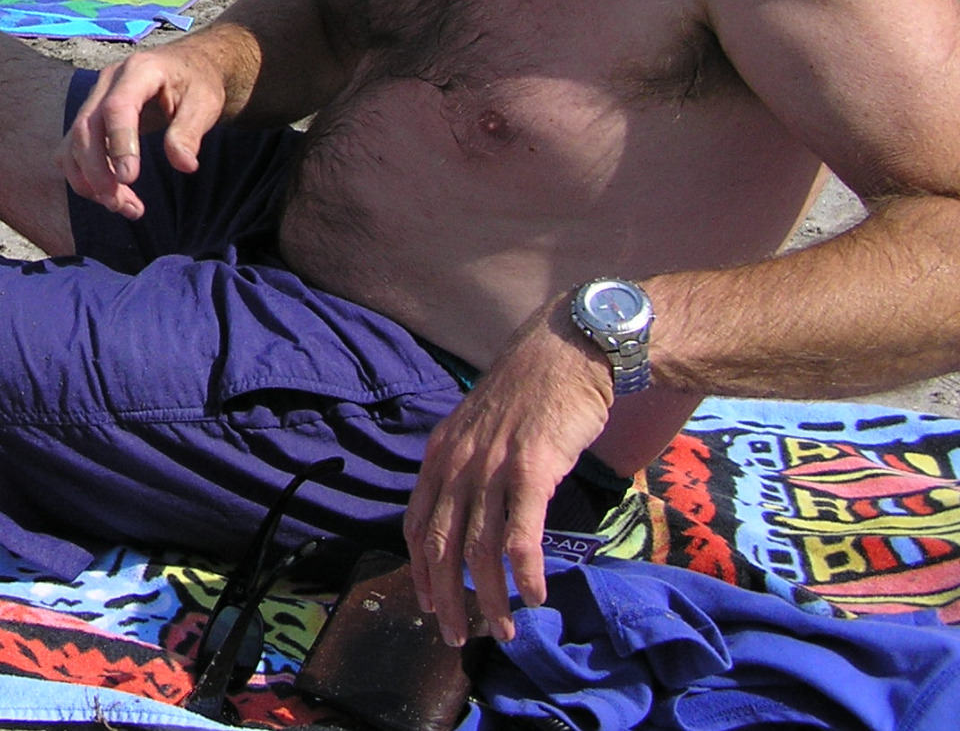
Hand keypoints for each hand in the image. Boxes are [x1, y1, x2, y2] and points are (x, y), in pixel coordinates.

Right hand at [56, 33, 242, 218]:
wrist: (186, 66)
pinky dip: (84, 175)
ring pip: (74, 143)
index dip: (119, 144)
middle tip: (122, 205)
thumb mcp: (205, 103)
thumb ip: (191, 132)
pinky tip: (110, 194)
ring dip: (89, 180)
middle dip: (98, 173)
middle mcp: (108, 82)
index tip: (130, 179)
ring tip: (123, 206)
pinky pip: (72, 149)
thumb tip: (184, 165)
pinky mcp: (89, 116)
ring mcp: (94, 98)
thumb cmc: (196, 83)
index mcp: (139, 71)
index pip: (117, 107)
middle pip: (85, 128)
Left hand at [402, 301, 614, 645]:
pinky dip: (525, 572)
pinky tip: (535, 595)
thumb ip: (469, 465)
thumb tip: (468, 511)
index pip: (418, 522)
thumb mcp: (481, 426)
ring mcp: (493, 464)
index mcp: (441, 452)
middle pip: (443, 544)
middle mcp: (459, 460)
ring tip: (503, 628)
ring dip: (491, 597)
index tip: (427, 604)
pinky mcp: (533, 467)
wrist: (568, 349)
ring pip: (480, 548)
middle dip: (446, 597)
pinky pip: (521, 533)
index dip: (419, 569)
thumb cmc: (531, 391)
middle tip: (456, 636)